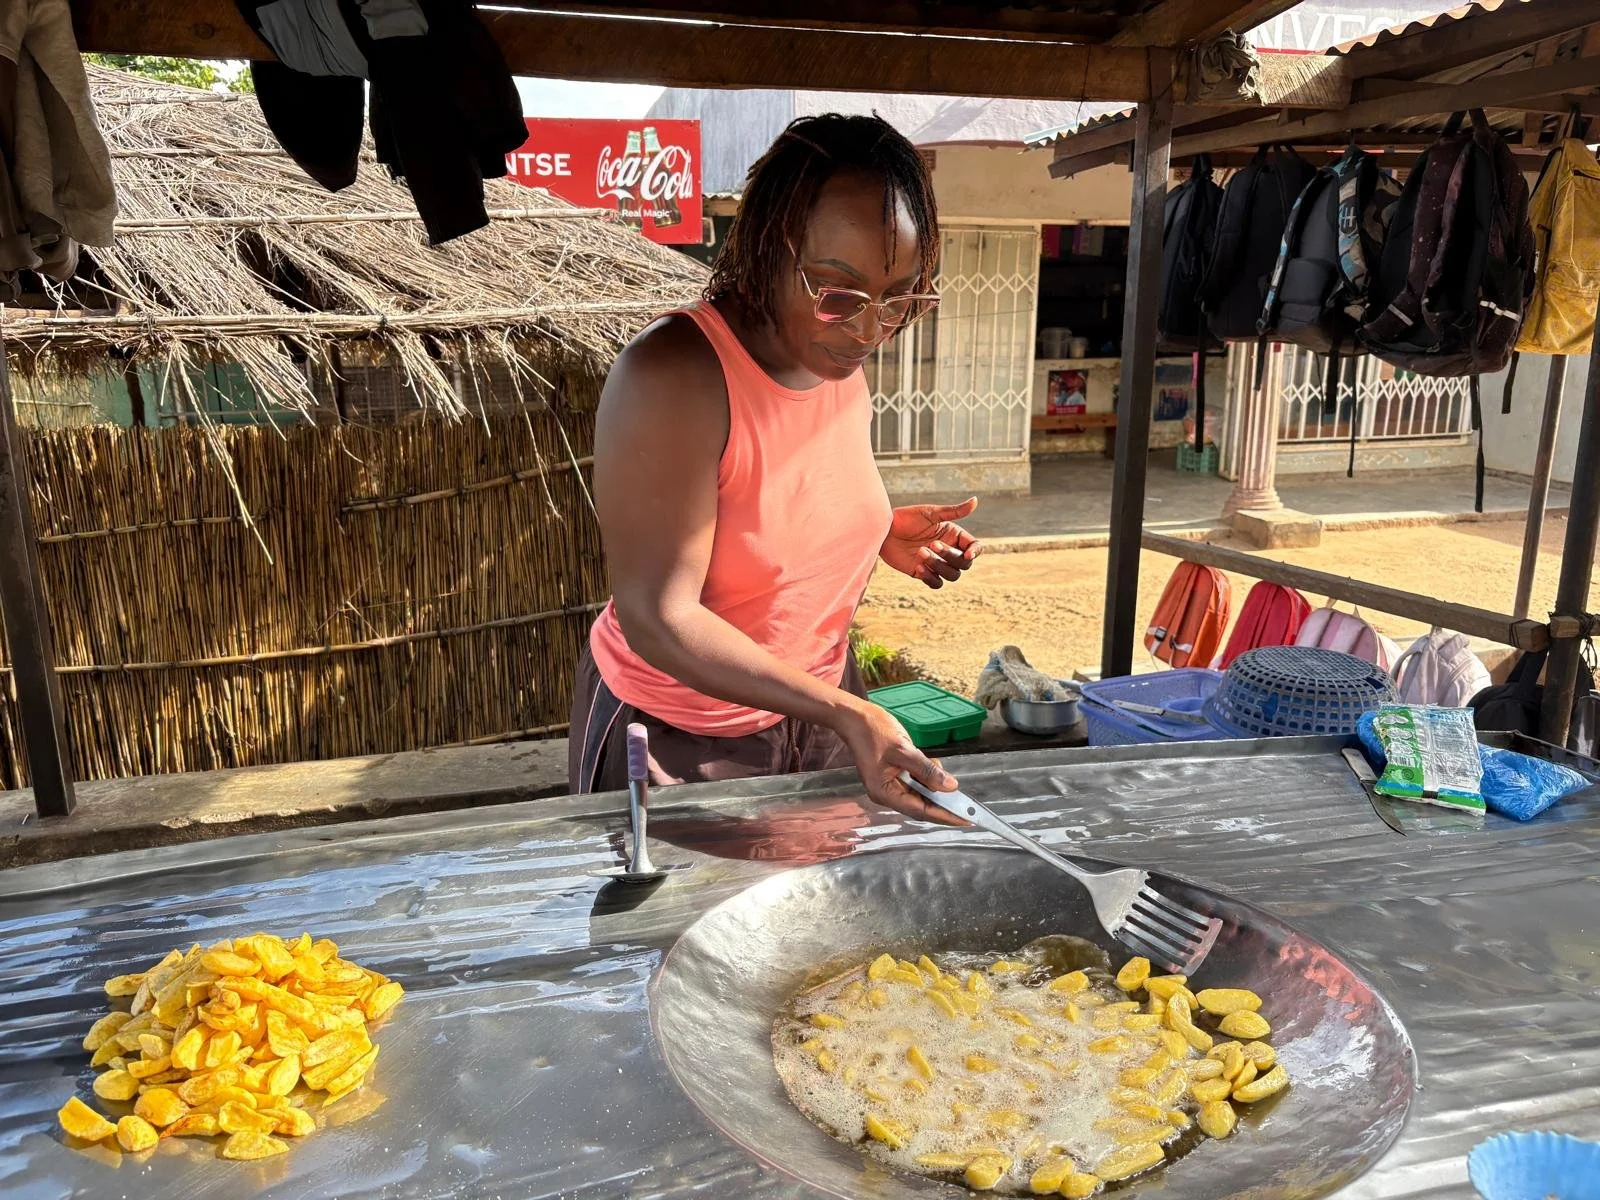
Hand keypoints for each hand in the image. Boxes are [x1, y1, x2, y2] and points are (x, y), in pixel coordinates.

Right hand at [836, 701, 968, 825]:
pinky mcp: (891, 776)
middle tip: (965, 802)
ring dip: (933, 784)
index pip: (920, 810)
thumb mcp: (904, 750)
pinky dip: (925, 776)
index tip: (966, 819)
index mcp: (884, 792)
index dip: (945, 816)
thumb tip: (951, 787)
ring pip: (919, 794)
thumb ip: (927, 770)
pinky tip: (930, 764)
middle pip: (920, 805)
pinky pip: (914, 783)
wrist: (854, 717)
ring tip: (937, 766)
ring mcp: (888, 786)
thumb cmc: (874, 731)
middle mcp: (886, 794)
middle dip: (942, 802)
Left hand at [880, 498, 981, 588]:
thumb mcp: (931, 513)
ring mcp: (937, 563)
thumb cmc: (907, 518)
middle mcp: (948, 551)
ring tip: (921, 552)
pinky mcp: (924, 573)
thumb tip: (976, 500)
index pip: (974, 547)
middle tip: (932, 544)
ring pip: (952, 575)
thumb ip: (954, 511)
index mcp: (954, 535)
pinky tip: (918, 567)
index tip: (967, 554)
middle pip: (964, 564)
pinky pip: (936, 583)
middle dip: (950, 556)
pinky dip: (930, 577)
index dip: (975, 552)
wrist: (884, 531)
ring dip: (939, 565)